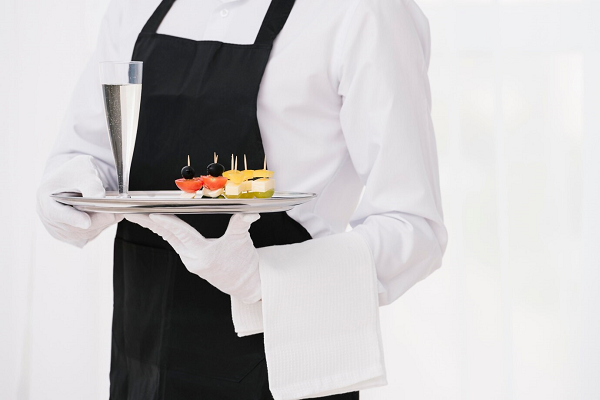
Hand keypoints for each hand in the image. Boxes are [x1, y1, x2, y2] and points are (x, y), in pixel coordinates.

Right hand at [36, 155, 122, 247]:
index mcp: (46, 199)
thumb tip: (99, 197)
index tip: (86, 222)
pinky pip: (88, 236)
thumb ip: (91, 184)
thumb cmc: (77, 172)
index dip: (72, 219)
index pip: (56, 214)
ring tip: (112, 210)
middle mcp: (48, 218)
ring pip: (84, 234)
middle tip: (116, 211)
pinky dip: (100, 227)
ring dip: (102, 223)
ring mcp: (59, 229)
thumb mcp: (84, 170)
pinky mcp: (70, 236)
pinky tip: (105, 215)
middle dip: (98, 219)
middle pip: (75, 227)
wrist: (75, 179)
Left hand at [125, 213, 261, 303]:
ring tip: (139, 216)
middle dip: (149, 223)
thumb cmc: (244, 265)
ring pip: (169, 239)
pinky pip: (175, 242)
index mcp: (202, 254)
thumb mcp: (242, 242)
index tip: (152, 214)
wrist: (247, 284)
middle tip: (132, 213)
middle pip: (168, 236)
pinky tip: (158, 224)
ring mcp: (190, 260)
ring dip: (154, 227)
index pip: (181, 234)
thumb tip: (249, 214)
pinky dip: (165, 232)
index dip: (167, 222)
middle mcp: (192, 258)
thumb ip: (241, 225)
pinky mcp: (191, 260)